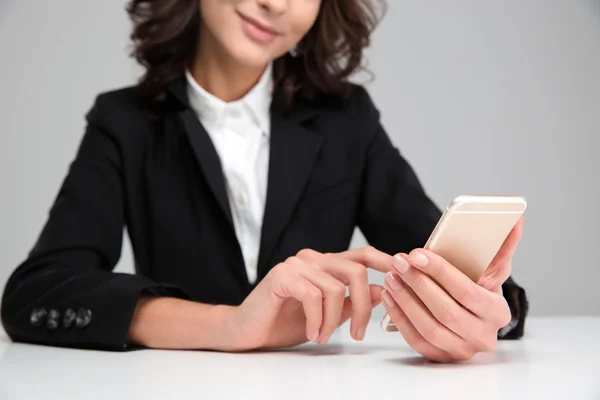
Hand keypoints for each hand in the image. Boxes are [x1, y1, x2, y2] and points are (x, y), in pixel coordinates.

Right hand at [223, 246, 391, 350]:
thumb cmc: (284, 322)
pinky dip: (318, 320)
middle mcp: (312, 258)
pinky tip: (312, 333)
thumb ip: (350, 301)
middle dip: (363, 305)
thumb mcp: (327, 315)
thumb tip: (383, 290)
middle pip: (356, 270)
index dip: (386, 261)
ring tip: (323, 337)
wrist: (246, 330)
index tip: (405, 272)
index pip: (362, 255)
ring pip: (335, 286)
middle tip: (359, 333)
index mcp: (325, 263)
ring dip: (334, 320)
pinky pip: (313, 296)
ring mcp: (296, 264)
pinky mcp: (281, 276)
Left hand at [381, 218, 523, 361]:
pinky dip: (400, 318)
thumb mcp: (491, 272)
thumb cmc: (477, 291)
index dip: (440, 272)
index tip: (416, 254)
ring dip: (405, 300)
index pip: (466, 291)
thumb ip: (501, 248)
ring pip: (429, 327)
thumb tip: (516, 220)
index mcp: (497, 312)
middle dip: (418, 283)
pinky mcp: (441, 357)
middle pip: (445, 311)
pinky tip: (389, 297)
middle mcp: (482, 336)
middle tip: (398, 262)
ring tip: (391, 277)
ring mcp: (462, 350)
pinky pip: (417, 340)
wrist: (470, 320)